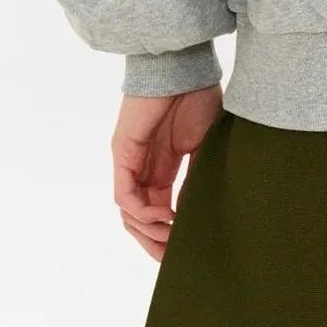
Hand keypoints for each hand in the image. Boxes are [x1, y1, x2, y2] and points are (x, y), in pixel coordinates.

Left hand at [111, 84, 223, 260]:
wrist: (183, 66)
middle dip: (154, 243)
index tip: (186, 251)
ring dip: (149, 232)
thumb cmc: (197, 95)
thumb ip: (198, 175)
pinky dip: (143, 212)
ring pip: (128, 213)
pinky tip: (167, 215)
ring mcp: (129, 162)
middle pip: (137, 220)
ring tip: (173, 237)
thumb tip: (200, 209)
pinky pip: (125, 196)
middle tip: (173, 260)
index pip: (157, 211)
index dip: (168, 234)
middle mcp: (140, 168)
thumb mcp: (204, 144)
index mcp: (161, 167)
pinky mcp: (123, 154)